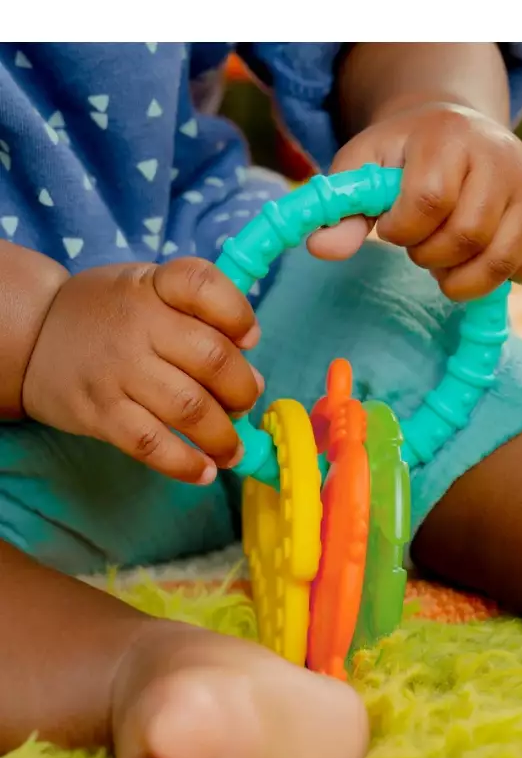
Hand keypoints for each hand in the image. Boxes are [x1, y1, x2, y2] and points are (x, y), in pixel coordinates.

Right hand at [22, 259, 261, 483]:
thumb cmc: (110, 315)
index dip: (238, 314)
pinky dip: (184, 464)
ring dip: (223, 437)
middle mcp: (137, 324)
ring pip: (190, 408)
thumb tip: (251, 372)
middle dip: (242, 391)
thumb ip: (200, 316)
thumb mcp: (149, 289)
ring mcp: (118, 371)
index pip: (204, 286)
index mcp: (155, 285)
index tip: (249, 338)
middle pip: (212, 358)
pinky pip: (151, 445)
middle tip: (243, 405)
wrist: (34, 337)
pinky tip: (203, 471)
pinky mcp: (100, 413)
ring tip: (231, 449)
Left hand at [309, 102, 521, 300]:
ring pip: (503, 260)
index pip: (430, 199)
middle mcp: (500, 158)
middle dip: (430, 255)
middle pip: (466, 236)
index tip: (395, 227)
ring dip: (464, 276)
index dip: (404, 229)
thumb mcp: (364, 168)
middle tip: (421, 242)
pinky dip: (511, 276)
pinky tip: (485, 258)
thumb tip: (322, 249)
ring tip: (448, 256)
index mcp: (449, 136)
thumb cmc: (403, 156)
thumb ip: (341, 208)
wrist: (457, 131)